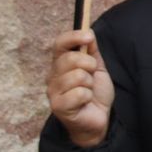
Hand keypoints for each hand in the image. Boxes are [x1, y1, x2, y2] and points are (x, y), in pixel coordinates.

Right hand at [47, 29, 114, 148]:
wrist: (98, 119)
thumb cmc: (95, 93)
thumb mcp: (97, 68)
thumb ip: (92, 51)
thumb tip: (88, 32)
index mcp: (60, 64)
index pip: (59, 44)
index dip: (73, 37)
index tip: (89, 36)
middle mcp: (52, 76)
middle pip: (70, 58)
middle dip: (89, 65)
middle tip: (91, 76)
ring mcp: (53, 92)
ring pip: (77, 76)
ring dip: (90, 83)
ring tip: (88, 91)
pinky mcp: (58, 106)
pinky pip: (79, 93)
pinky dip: (88, 96)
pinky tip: (85, 102)